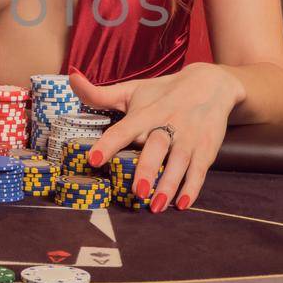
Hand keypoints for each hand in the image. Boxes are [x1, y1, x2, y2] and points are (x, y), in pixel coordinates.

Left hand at [68, 63, 243, 212]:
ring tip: (155, 205)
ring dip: (169, 185)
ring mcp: (189, 137)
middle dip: (148, 169)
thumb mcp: (132, 90)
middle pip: (157, 146)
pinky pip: (200, 170)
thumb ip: (100, 93)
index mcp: (147, 112)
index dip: (108, 144)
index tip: (93, 160)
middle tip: (137, 192)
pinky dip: (192, 188)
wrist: (211, 84)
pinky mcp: (206, 148)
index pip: (125, 128)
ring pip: (180, 162)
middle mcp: (169, 123)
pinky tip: (182, 205)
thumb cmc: (163, 92)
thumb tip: (71, 77)